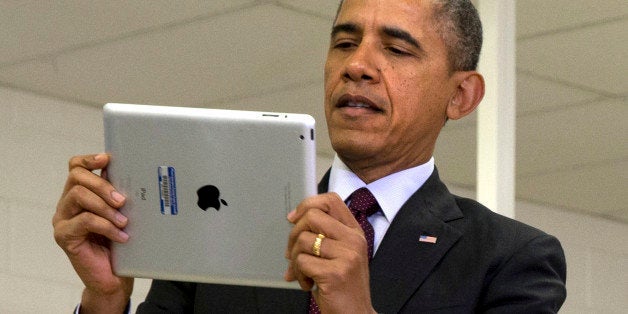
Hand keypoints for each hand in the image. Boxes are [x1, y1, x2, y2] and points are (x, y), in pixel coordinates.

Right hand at [52, 154, 132, 312]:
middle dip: (102, 185)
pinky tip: (121, 235)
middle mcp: (67, 204)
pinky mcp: (64, 236)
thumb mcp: (121, 214)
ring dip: (105, 206)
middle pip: (77, 177)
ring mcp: (62, 220)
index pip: (75, 167)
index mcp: (79, 194)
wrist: (113, 277)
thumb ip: (118, 196)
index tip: (107, 159)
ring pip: (79, 195)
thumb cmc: (119, 244)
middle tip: (123, 200)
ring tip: (124, 221)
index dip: (89, 159)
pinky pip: (84, 221)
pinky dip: (106, 226)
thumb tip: (133, 173)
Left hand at [285, 193, 375, 313]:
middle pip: (312, 215)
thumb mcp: (341, 255)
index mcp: (354, 232)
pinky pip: (301, 263)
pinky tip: (309, 284)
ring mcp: (347, 256)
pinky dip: (298, 276)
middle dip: (293, 234)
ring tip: (304, 274)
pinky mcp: (335, 273)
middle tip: (293, 252)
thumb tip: (293, 219)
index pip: (330, 200)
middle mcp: (354, 240)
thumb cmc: (344, 287)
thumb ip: (324, 235)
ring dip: (295, 260)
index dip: (307, 204)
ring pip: (303, 240)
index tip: (294, 218)